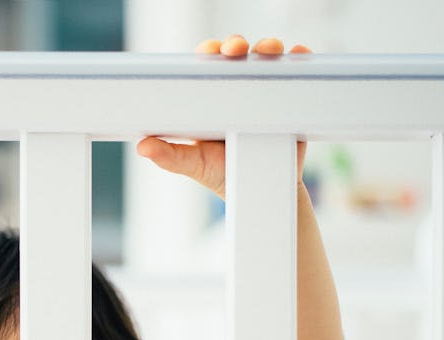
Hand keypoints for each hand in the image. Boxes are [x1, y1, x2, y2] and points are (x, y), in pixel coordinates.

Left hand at [136, 36, 310, 198]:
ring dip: (269, 47)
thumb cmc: (222, 175)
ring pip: (266, 59)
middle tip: (237, 49)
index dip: (210, 52)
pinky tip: (300, 54)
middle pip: (237, 55)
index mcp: (212, 97)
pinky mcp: (288, 99)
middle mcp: (238, 89)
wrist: (260, 191)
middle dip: (237, 44)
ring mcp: (264, 92)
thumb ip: (169, 156)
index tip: (213, 51)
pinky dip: (300, 59)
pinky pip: (295, 73)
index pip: (208, 64)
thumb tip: (142, 147)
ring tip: (271, 51)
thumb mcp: (194, 165)